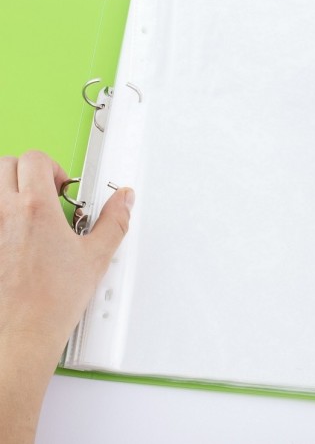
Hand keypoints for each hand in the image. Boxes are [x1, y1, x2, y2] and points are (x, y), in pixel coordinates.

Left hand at [0, 150, 133, 356]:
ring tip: (26, 210)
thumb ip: (114, 220)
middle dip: (28, 172)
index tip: (61, 187)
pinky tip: (13, 233)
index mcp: (35, 208)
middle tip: (44, 194)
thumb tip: (124, 200)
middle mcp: (3, 213)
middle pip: (7, 165)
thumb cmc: (50, 301)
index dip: (52, 167)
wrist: (20, 334)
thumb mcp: (96, 256)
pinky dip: (0, 215)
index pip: (36, 159)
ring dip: (8, 189)